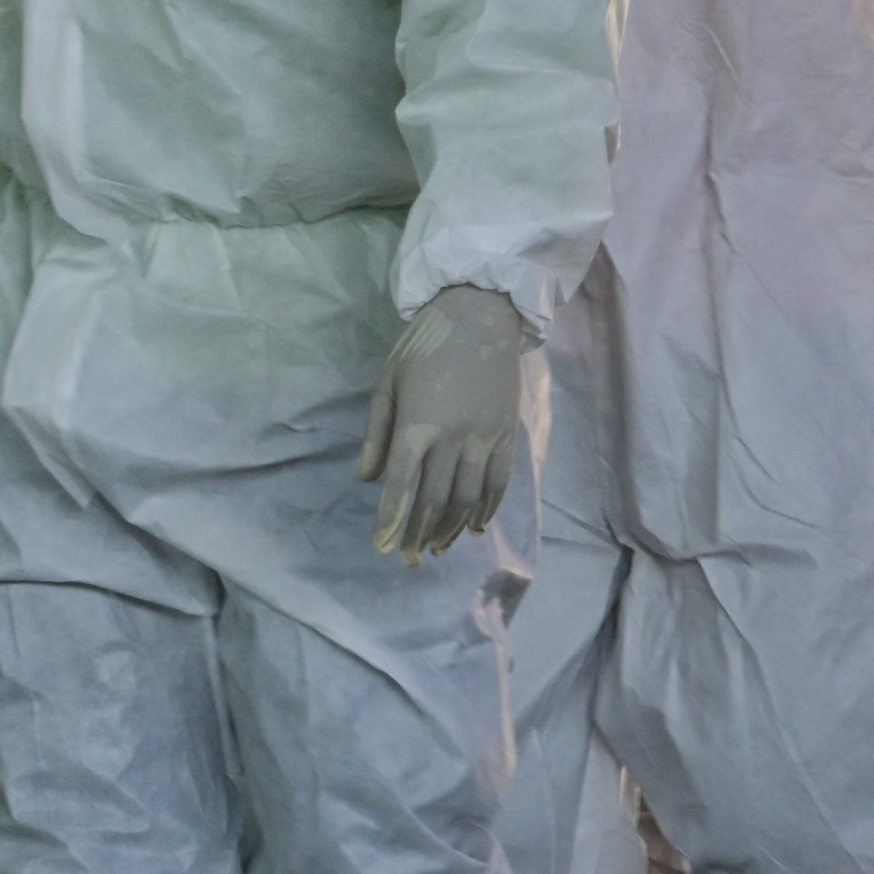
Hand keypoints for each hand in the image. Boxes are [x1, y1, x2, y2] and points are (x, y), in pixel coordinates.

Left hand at [357, 282, 540, 558]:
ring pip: (468, 497)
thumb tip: (367, 480)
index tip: (382, 547)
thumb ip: (377, 434)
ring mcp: (484, 437)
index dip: (391, 519)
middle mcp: (452, 435)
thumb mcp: (387, 383)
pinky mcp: (506, 434)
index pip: (401, 483)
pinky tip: (472, 527)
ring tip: (437, 547)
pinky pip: (498, 482)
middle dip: (419, 533)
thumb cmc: (423, 345)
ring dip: (450, 527)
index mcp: (417, 422)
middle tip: (410, 559)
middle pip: (435, 498)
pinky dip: (485, 509)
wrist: (480, 314)